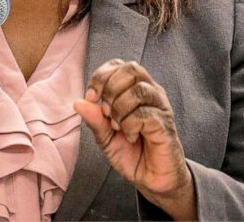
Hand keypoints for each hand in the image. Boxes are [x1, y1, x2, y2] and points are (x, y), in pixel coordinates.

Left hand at [73, 59, 196, 219]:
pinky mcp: (165, 125)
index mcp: (134, 90)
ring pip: (138, 90)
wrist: (152, 179)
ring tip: (117, 126)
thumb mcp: (105, 137)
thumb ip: (94, 119)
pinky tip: (131, 137)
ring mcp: (160, 107)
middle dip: (111, 88)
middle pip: (132, 69)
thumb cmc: (132, 153)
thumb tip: (78, 102)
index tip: (91, 97)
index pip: (118, 65)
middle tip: (105, 112)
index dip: (101, 76)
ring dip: (120, 108)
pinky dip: (130, 125)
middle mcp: (150, 93)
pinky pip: (145, 114)